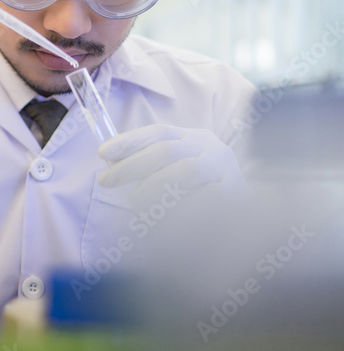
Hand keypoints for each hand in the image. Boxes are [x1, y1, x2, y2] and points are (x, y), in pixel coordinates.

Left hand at [97, 124, 246, 206]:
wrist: (248, 215)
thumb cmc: (198, 193)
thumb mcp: (174, 172)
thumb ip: (147, 165)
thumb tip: (111, 165)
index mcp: (193, 137)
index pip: (158, 132)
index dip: (129, 141)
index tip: (102, 153)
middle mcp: (211, 147)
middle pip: (165, 150)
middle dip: (131, 165)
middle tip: (105, 181)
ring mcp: (226, 168)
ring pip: (184, 171)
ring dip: (154, 187)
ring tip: (134, 203)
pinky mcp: (237, 192)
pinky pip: (202, 198)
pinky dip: (179, 207)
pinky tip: (161, 218)